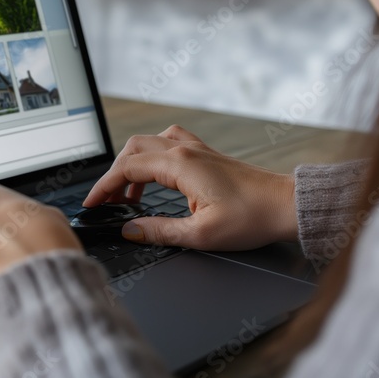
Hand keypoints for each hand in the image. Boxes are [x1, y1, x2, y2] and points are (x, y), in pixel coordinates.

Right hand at [83, 125, 296, 250]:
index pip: (127, 169)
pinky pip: (168, 143)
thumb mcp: (200, 235)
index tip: (92, 204)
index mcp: (180, 165)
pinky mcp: (206, 154)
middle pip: (133, 150)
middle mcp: (185, 149)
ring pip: (149, 143)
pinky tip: (157, 177)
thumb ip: (159, 231)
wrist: (286, 205)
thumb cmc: (252, 218)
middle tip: (105, 201)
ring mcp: (197, 149)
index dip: (104, 186)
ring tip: (130, 196)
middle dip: (113, 174)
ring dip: (132, 165)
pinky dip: (153, 158)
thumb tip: (130, 231)